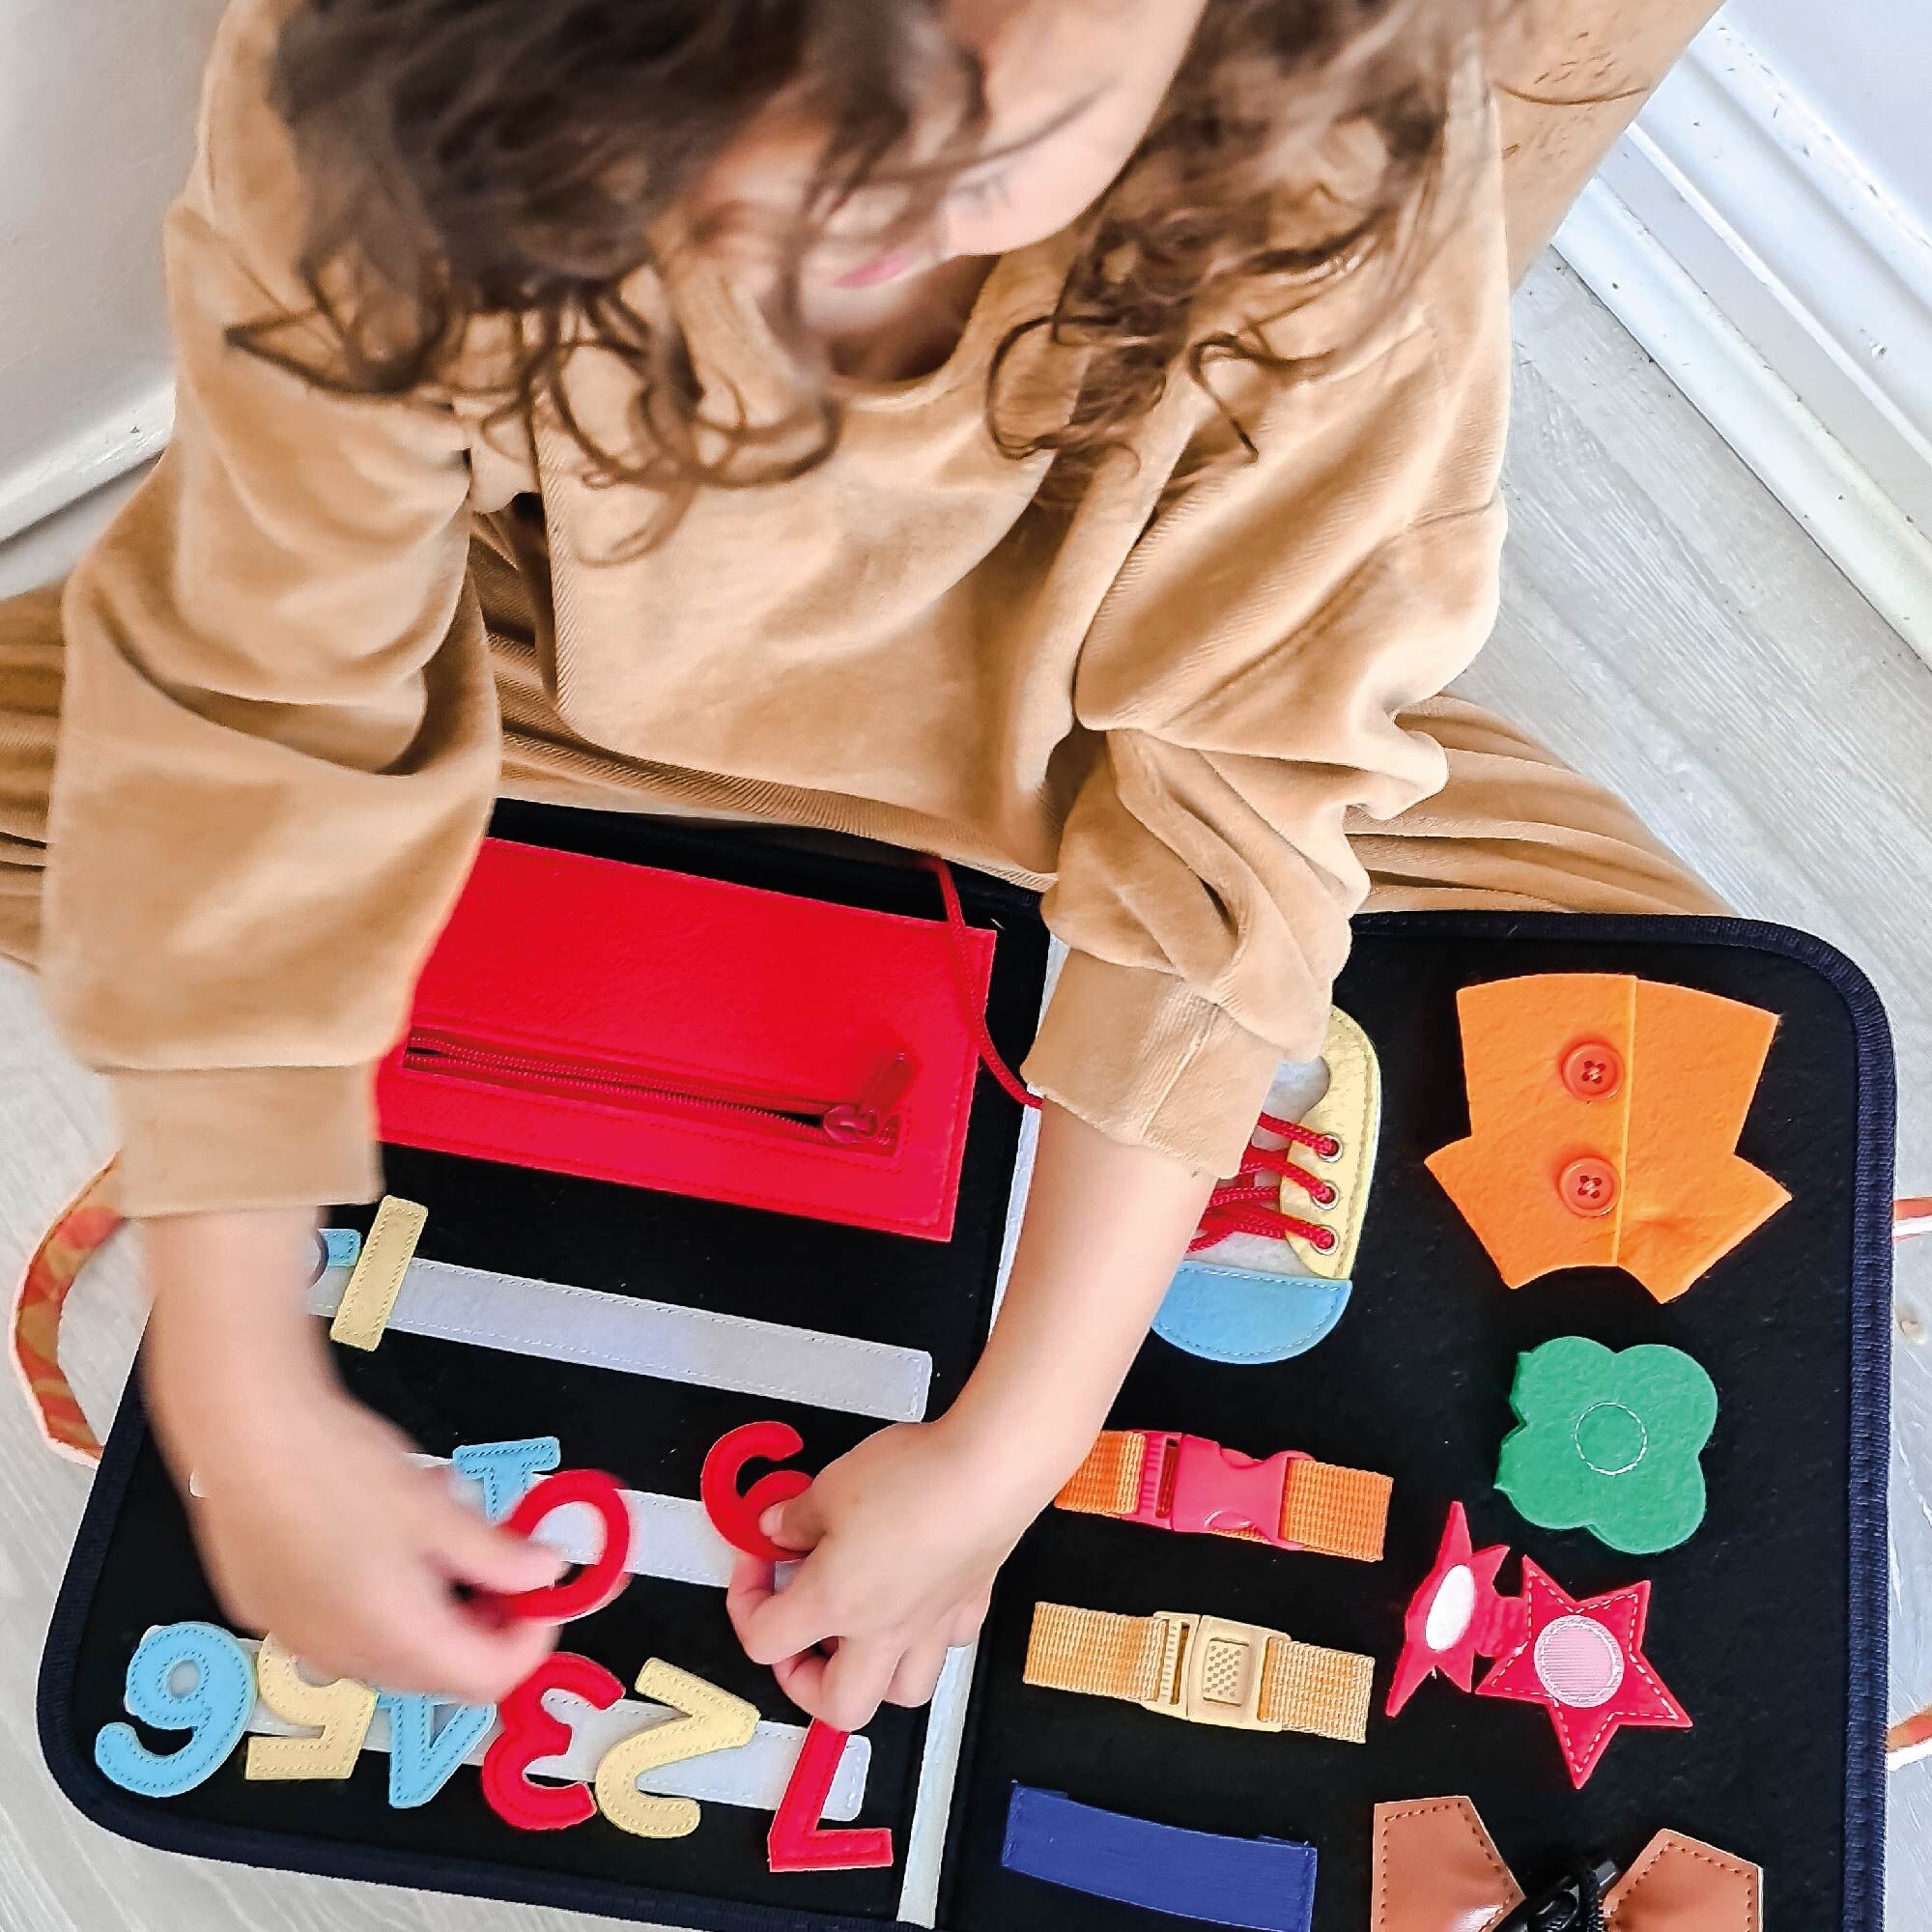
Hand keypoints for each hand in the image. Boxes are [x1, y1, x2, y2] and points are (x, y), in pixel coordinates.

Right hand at [142, 1210, 561, 1704]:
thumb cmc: (334, 1467)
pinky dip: (378, 1593)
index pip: (490, 1679)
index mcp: (397, 1639)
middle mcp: (344, 1657)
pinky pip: (342, 1624)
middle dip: (483, 1620)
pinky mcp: (268, 1613)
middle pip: (440, 1669)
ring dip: (432, 1602)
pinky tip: (378, 1531)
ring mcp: (299, 1640)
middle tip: (504, 1563)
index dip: (529, 1639)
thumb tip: (541, 1571)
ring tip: (438, 1527)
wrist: (242, 1433)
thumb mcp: (438, 1508)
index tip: (542, 1595)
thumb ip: (499, 1553)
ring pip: (391, 1647)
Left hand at [725, 1415, 1053, 1730]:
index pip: (763, 1641)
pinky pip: (945, 1645)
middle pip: (836, 1707)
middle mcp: (883, 1631)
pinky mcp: (969, 1604)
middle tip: (799, 1633)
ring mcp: (931, 1626)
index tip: (757, 1560)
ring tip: (857, 1629)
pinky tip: (914, 1595)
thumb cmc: (914, 1480)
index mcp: (834, 1605)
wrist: (991, 1471)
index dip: (745, 1602)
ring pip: (901, 1692)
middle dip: (806, 1680)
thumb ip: (794, 1517)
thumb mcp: (830, 1486)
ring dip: (871, 1675)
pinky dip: (925, 1634)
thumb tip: (776, 1527)